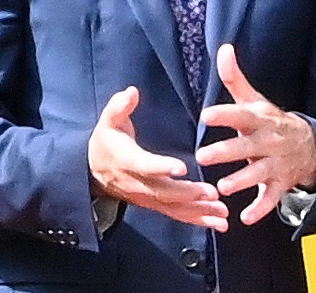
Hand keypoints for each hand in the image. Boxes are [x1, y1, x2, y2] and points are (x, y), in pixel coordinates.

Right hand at [88, 86, 228, 231]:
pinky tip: (219, 223)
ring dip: (199, 212)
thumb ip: (119, 107)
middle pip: (164, 192)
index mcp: (127, 160)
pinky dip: (198, 220)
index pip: (145, 166)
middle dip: (189, 194)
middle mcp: (138, 184)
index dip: (162, 167)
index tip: (182, 167)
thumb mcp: (109, 120)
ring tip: (223, 213)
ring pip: (173, 208)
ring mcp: (147, 198)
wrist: (93, 172)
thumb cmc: (107, 141)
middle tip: (212, 192)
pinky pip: (177, 214)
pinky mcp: (155, 204)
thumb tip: (131, 92)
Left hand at [196, 44, 315, 225]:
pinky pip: (271, 198)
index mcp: (259, 120)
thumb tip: (223, 48)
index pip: (241, 115)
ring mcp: (275, 164)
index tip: (206, 115)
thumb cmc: (270, 122)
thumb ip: (235, 78)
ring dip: (242, 181)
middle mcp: (267, 141)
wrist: (309, 145)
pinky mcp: (280, 184)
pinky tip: (246, 218)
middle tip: (202, 156)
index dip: (225, 114)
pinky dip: (261, 208)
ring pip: (258, 174)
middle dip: (225, 152)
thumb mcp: (255, 100)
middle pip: (246, 147)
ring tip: (223, 187)